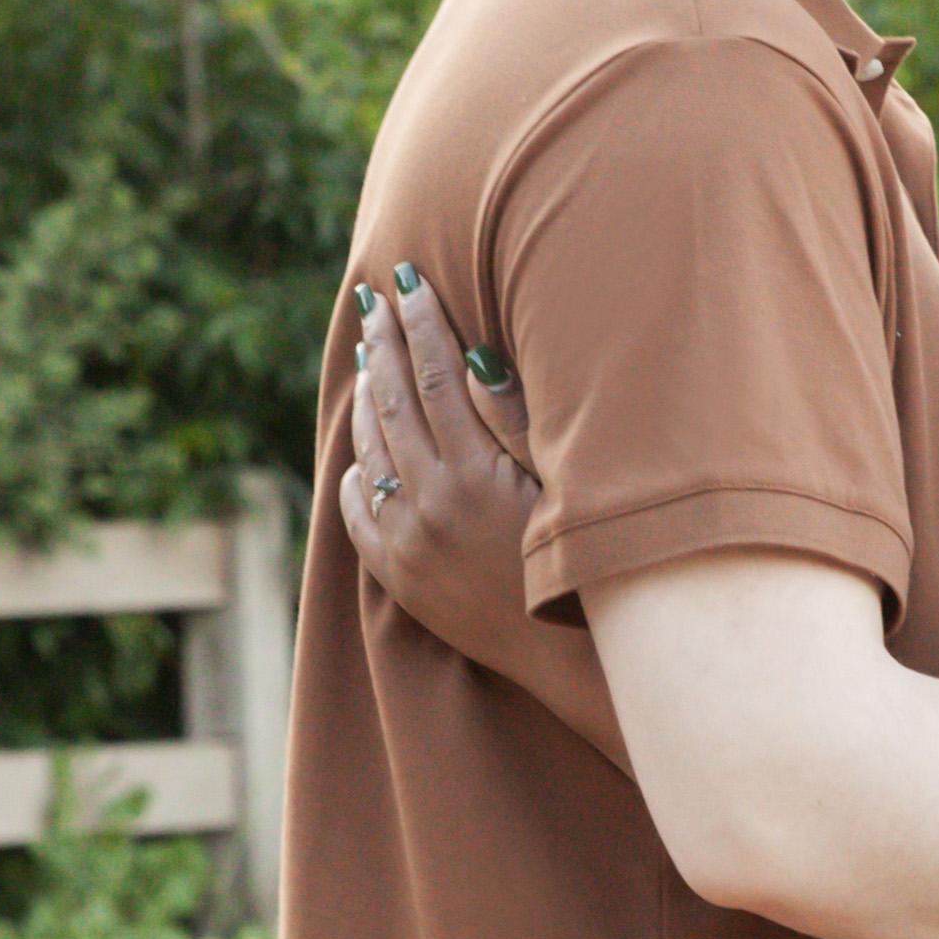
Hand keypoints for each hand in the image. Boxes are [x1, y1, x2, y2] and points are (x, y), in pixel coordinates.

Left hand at [341, 268, 541, 664]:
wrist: (570, 658)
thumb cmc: (585, 559)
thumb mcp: (560, 483)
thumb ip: (516, 420)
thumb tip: (476, 356)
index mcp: (475, 474)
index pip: (438, 378)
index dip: (423, 325)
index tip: (409, 281)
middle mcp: (431, 505)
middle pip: (393, 405)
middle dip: (384, 347)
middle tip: (375, 303)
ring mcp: (407, 544)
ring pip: (370, 453)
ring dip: (367, 399)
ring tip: (367, 358)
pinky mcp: (398, 577)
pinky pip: (356, 512)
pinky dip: (354, 472)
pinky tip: (358, 449)